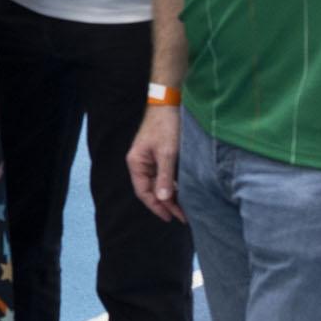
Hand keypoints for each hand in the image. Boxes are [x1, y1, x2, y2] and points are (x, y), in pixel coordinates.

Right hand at [127, 103, 181, 221]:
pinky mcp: (159, 155)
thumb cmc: (165, 126)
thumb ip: (165, 177)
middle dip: (166, 204)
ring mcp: (149, 159)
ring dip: (171, 196)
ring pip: (158, 184)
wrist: (168, 103)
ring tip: (184, 208)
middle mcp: (140, 163)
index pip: (144, 192)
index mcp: (136, 163)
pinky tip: (183, 192)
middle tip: (182, 217)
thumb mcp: (167, 153)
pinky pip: (164, 175)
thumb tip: (164, 199)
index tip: (170, 218)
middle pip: (151, 190)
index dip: (156, 207)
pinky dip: (173, 185)